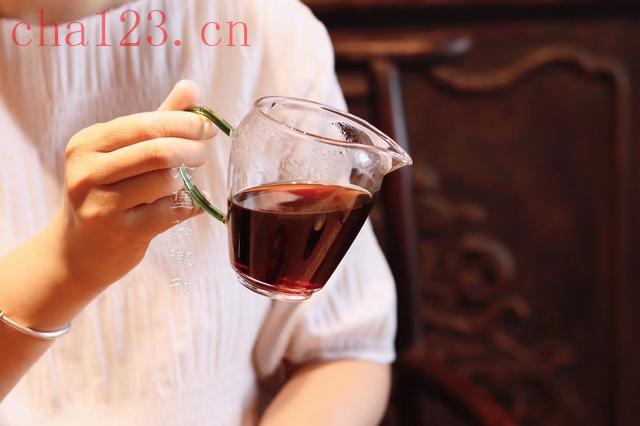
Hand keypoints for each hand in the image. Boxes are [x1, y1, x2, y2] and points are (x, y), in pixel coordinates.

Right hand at [55, 80, 214, 293]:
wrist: (78, 250)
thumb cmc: (106, 193)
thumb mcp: (122, 153)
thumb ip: (157, 120)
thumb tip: (191, 88)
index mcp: (87, 144)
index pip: (145, 124)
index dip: (184, 123)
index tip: (205, 127)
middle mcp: (88, 172)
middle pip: (158, 151)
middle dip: (192, 148)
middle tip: (202, 153)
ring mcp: (102, 205)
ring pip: (166, 182)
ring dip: (187, 180)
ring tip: (186, 181)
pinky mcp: (122, 233)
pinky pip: (171, 211)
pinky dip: (190, 205)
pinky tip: (190, 203)